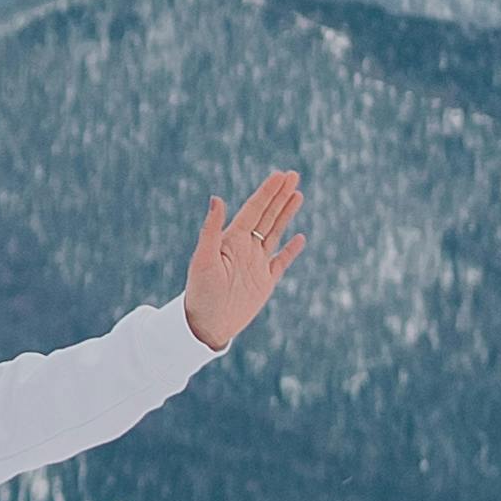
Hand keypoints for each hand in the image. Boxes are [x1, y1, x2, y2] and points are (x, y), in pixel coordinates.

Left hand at [177, 168, 306, 349]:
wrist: (206, 325)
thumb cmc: (200, 292)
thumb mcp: (203, 259)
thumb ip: (211, 230)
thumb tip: (217, 198)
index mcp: (232, 240)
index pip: (254, 209)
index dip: (267, 192)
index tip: (279, 175)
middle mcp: (245, 248)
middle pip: (267, 216)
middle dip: (280, 196)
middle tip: (293, 175)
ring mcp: (257, 264)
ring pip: (275, 232)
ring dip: (286, 214)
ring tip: (298, 195)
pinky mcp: (265, 282)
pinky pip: (281, 262)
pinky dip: (291, 250)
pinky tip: (299, 237)